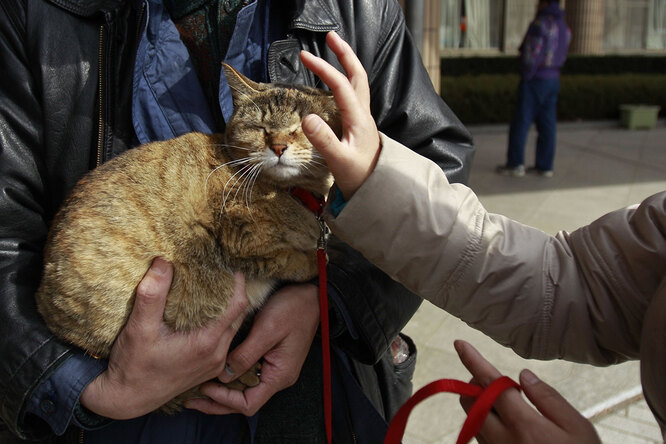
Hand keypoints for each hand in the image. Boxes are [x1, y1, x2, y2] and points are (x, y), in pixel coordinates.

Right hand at [79, 258, 248, 418]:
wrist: (127, 399)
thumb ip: (152, 295)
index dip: (238, 283)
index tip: (231, 266)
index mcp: (206, 343)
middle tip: (223, 273)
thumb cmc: (133, 365)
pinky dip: (222, 324)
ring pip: (233, 328)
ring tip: (216, 290)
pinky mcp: (209, 369)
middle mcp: (217, 354)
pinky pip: (225, 341)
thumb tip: (163, 262)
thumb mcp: (138, 328)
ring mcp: (215, 364)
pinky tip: (207, 314)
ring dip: (229, 309)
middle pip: (239, 315)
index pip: (237, 306)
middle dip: (235, 293)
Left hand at [185, 282, 319, 415]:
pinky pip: (248, 375)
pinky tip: (215, 371)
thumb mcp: (267, 329)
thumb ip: (246, 354)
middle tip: (192, 398)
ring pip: (244, 389)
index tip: (206, 387)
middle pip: (244, 401)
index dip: (224, 400)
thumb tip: (223, 376)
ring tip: (198, 386)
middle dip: (218, 402)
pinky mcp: (269, 358)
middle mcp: (277, 377)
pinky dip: (230, 377)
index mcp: (279, 375)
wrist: (310, 295)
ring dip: (222, 390)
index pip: (248, 404)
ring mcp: (274, 368)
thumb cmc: (292, 309)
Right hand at [300, 31, 380, 200]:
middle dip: (344, 53)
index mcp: (358, 120)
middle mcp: (363, 115)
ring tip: (333, 50)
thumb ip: (324, 140)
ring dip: (347, 64)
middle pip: (357, 75)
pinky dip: (345, 80)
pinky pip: (353, 94)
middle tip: (330, 36)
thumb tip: (307, 117)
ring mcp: (363, 119)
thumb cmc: (359, 178)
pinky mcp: (359, 125)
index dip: (324, 69)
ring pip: (358, 83)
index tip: (306, 56)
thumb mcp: (339, 161)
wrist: (378, 191)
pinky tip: (335, 82)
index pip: (341, 86)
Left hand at [454, 340, 600, 443]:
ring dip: (480, 406)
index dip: (473, 360)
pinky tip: (508, 428)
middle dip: (477, 385)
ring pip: (473, 421)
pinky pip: (480, 439)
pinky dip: (486, 425)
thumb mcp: (577, 426)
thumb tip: (522, 375)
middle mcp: (502, 440)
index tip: (459, 343)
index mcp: (524, 424)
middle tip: (497, 384)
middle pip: (470, 402)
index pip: (490, 384)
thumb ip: (547, 397)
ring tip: (507, 406)